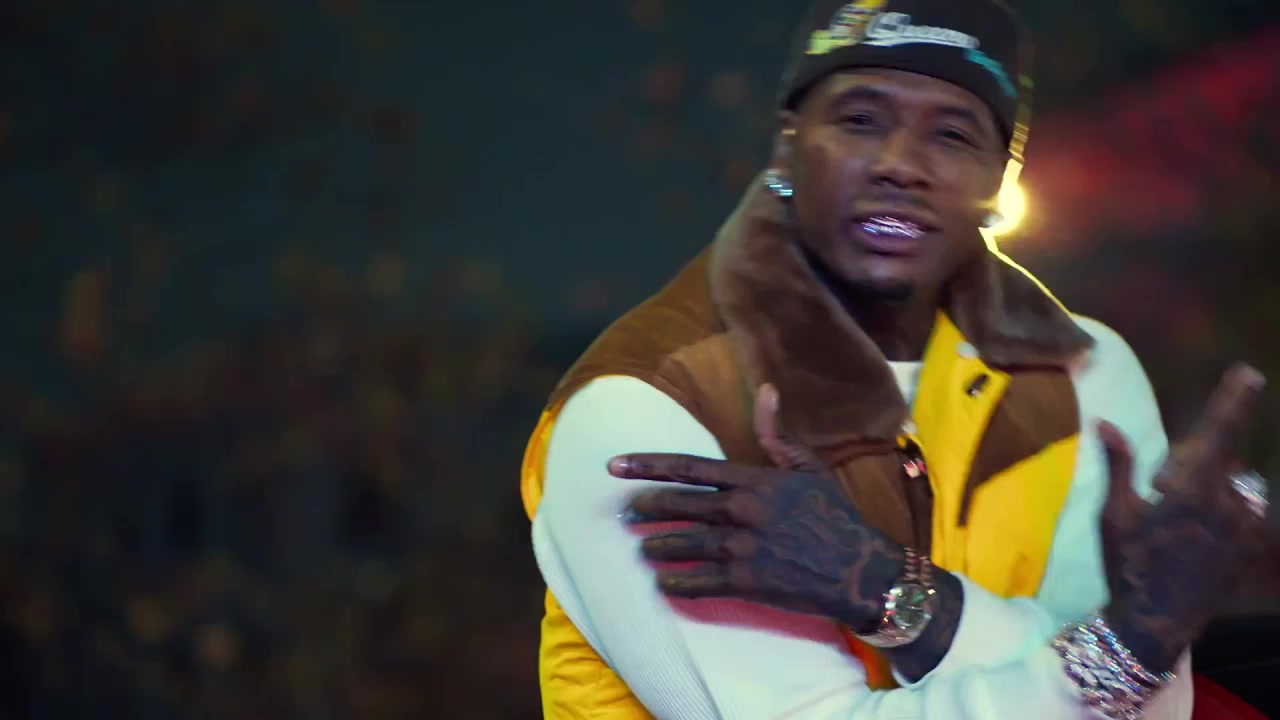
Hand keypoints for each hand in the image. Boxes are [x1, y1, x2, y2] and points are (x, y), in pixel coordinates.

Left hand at [610, 384, 903, 632]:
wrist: (862, 571)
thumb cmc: (836, 517)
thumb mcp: (811, 469)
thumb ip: (779, 435)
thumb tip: (766, 391)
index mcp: (755, 481)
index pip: (690, 467)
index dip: (648, 465)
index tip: (615, 465)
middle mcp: (743, 512)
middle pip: (678, 506)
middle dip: (646, 509)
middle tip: (626, 513)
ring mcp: (742, 549)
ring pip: (682, 545)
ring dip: (656, 547)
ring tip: (644, 549)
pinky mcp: (746, 583)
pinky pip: (698, 583)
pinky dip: (675, 584)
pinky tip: (663, 584)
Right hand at [1097, 363, 1270, 674]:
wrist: (1156, 621)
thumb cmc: (1127, 564)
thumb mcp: (1113, 515)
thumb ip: (1118, 465)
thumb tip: (1104, 423)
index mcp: (1191, 491)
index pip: (1216, 435)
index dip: (1233, 401)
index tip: (1249, 373)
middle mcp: (1227, 504)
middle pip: (1215, 462)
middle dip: (1189, 466)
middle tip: (1158, 492)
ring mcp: (1244, 527)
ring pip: (1228, 487)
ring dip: (1206, 491)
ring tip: (1177, 523)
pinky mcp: (1250, 545)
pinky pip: (1240, 512)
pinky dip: (1220, 514)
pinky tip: (1194, 539)